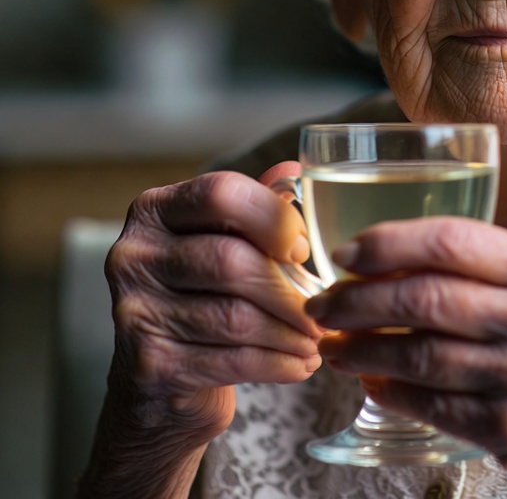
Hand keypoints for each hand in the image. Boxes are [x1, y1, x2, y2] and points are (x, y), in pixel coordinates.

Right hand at [101, 162, 320, 443]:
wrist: (159, 385)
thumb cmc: (202, 297)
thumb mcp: (224, 240)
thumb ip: (255, 206)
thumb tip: (294, 172)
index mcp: (155, 210)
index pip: (221, 194)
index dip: (272, 217)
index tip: (302, 249)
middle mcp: (133, 255)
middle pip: (231, 260)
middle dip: (288, 288)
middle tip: (324, 306)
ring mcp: (134, 312)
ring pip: (236, 316)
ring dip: (290, 331)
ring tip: (316, 337)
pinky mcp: (149, 365)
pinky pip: (232, 360)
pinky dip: (278, 363)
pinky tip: (299, 363)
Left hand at [309, 218, 506, 498]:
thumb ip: (504, 269)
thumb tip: (411, 256)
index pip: (452, 239)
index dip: (388, 243)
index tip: (350, 252)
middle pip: (424, 294)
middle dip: (359, 297)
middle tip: (325, 303)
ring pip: (417, 351)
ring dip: (363, 348)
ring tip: (334, 345)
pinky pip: (431, 403)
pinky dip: (390, 391)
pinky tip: (371, 382)